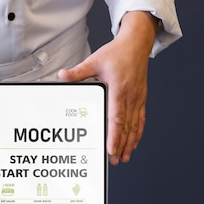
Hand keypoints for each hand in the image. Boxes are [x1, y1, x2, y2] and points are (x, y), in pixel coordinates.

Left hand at [58, 11, 157, 164]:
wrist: (137, 43)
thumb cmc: (117, 52)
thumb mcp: (94, 60)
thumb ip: (78, 72)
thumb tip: (62, 76)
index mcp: (119, 89)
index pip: (116, 118)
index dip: (114, 135)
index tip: (111, 149)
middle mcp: (130, 96)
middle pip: (126, 126)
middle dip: (121, 145)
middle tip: (115, 160)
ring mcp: (137, 98)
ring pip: (135, 125)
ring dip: (130, 143)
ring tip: (124, 157)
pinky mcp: (141, 97)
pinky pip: (141, 119)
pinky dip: (138, 132)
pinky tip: (134, 142)